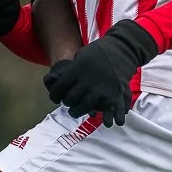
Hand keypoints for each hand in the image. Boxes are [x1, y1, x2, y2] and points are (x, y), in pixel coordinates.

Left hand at [43, 20, 158, 126]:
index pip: (59, 89)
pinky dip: (108, 118)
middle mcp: (87, 82)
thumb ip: (69, 70)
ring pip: (84, 107)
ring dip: (79, 111)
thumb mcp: (80, 56)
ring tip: (77, 111)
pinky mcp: (114, 95)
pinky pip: (109, 110)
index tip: (55, 98)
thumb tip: (50, 81)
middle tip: (68, 103)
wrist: (121, 49)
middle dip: (67, 103)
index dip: (54, 95)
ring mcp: (101, 90)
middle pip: (70, 99)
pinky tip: (106, 122)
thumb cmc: (97, 53)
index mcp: (77, 71)